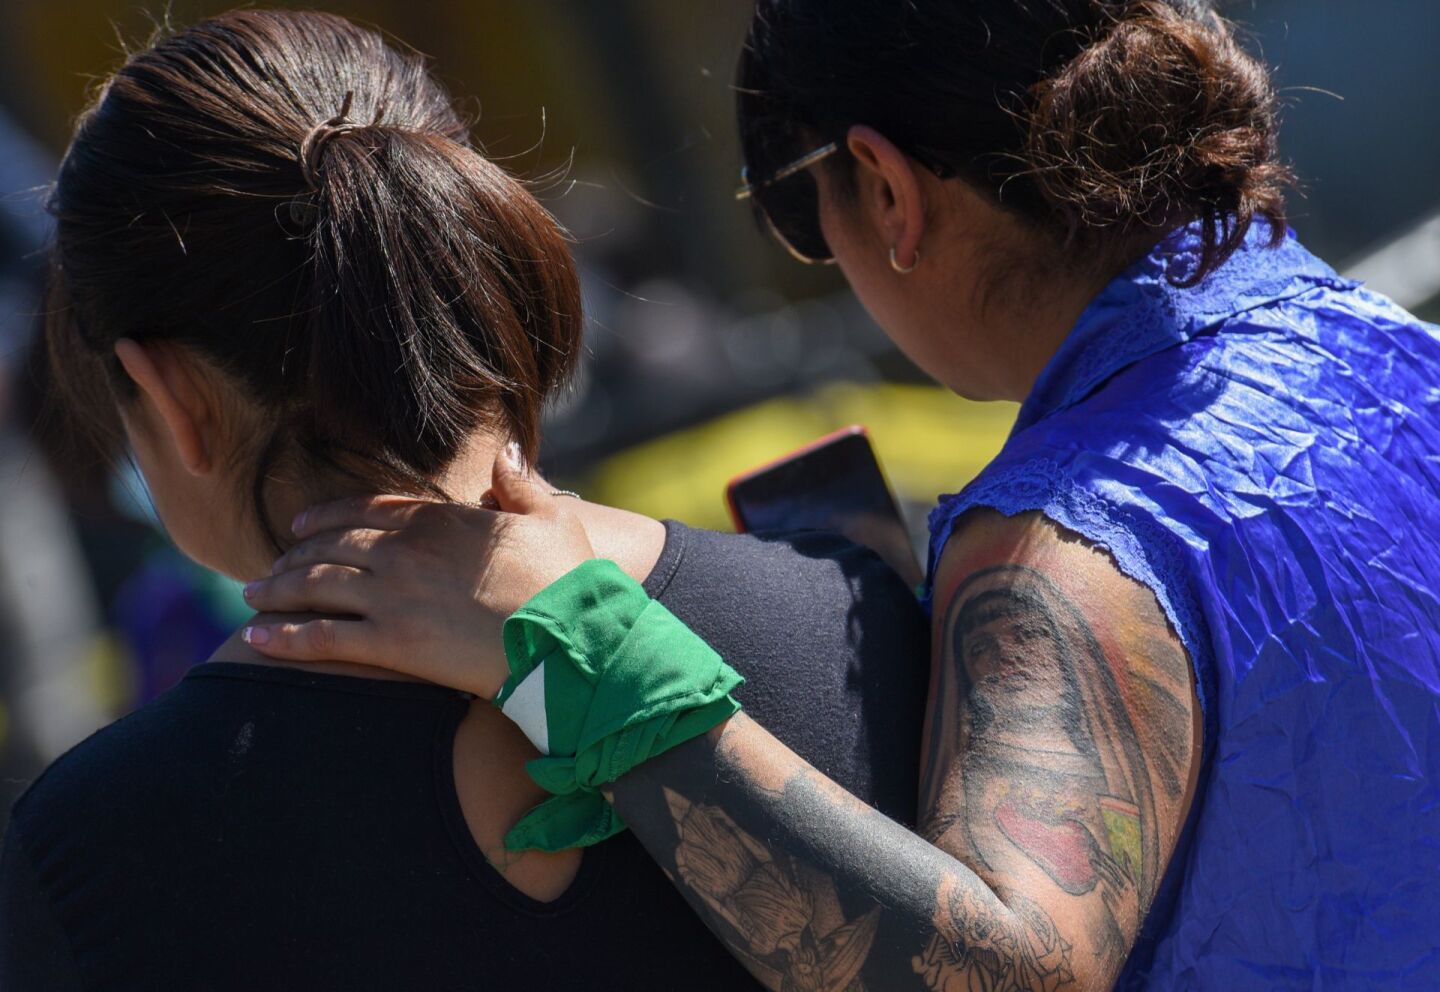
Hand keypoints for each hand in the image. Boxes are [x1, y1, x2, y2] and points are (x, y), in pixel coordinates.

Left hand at [240, 446, 594, 698]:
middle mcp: (404, 553)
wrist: (569, 638)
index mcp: (439, 520)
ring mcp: (393, 597)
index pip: (367, 511)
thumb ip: (519, 484)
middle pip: (330, 546)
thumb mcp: (552, 518)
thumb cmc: (569, 580)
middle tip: (271, 565)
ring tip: (252, 595)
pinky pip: (322, 636)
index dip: (328, 516)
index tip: (301, 524)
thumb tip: (505, 451)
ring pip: (315, 585)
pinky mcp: (390, 643)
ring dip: (277, 588)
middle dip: (293, 554)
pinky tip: (255, 637)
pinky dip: (283, 636)